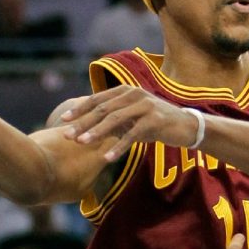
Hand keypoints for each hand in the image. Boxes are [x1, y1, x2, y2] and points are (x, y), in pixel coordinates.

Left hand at [60, 85, 197, 160]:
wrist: (185, 125)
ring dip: (96, 132)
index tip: (63, 120)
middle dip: (83, 122)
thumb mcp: (131, 115)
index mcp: (125, 90)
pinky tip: (108, 157)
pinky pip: (132, 134)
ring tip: (82, 143)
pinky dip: (118, 146)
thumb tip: (85, 123)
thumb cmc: (154, 122)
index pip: (97, 99)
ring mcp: (145, 106)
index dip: (79, 109)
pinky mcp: (155, 120)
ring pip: (115, 119)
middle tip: (68, 135)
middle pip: (103, 109)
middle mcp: (134, 94)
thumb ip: (113, 116)